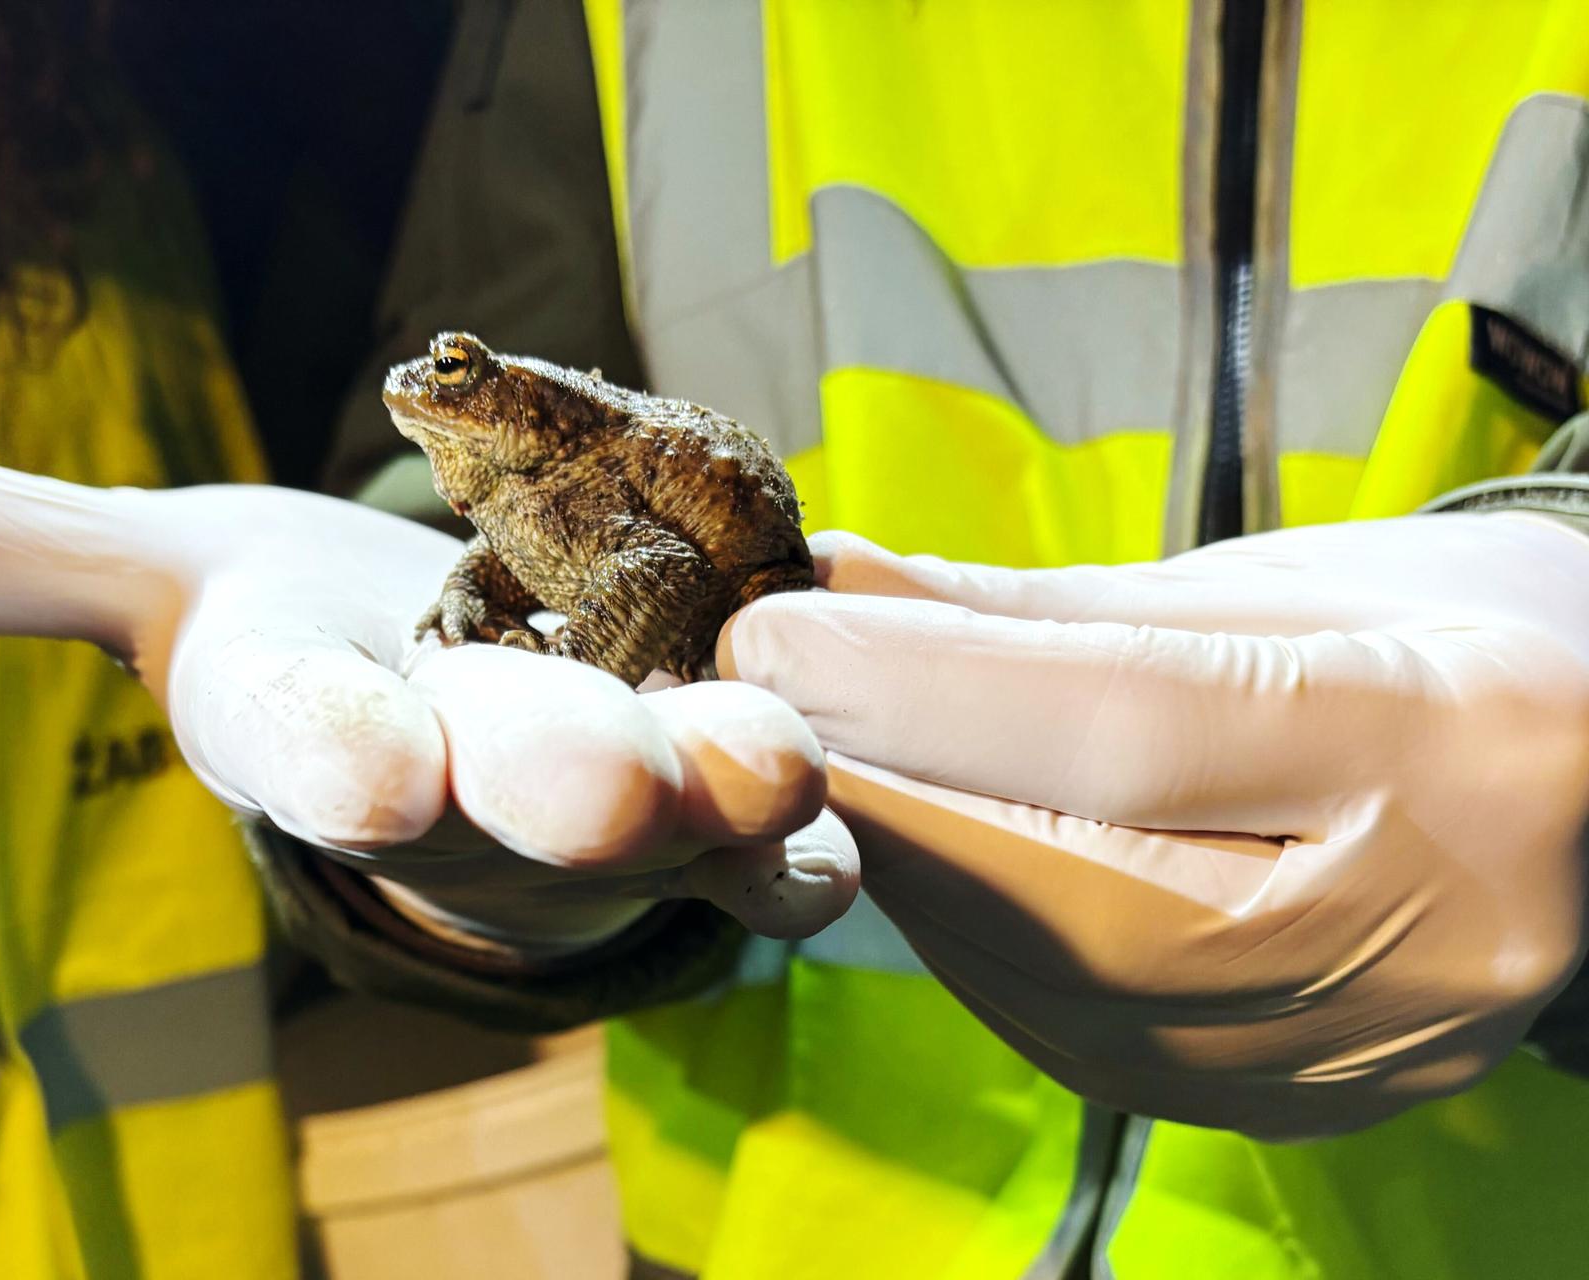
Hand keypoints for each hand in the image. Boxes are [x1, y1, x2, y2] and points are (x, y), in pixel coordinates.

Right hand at [0, 436, 855, 949]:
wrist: (470, 697)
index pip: (306, 741)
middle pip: (503, 784)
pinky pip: (782, 829)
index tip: (359, 769)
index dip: (327, 754)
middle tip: (596, 789)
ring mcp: (612, 802)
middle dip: (545, 787)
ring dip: (720, 800)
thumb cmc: (324, 639)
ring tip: (771, 772)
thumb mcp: (163, 579)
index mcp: (327, 722)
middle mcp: (470, 780)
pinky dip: (815, 825)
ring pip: (668, 812)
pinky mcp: (724, 800)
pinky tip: (855, 804)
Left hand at [720, 516, 1588, 1137]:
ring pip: (1062, 992)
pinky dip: (977, 947)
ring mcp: (1367, 1051)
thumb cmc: (1449, 634)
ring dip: (910, 875)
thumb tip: (834, 590)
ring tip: (829, 770)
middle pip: (1075, 895)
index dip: (919, 686)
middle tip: (761, 712)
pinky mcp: (1302, 1105)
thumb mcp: (1273, 582)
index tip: (768, 634)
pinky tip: (929, 864)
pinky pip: (1085, 1042)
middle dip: (881, 793)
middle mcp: (1425, 932)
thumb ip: (1043, 607)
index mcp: (1448, 745)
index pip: (1129, 732)